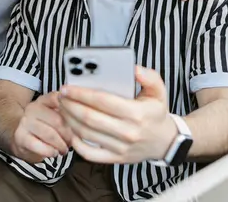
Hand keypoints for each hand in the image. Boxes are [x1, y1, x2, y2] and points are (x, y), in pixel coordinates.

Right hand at [11, 92, 72, 162]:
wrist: (22, 139)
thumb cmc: (45, 128)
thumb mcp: (55, 117)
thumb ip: (67, 115)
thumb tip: (83, 123)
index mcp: (44, 100)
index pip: (57, 99)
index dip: (70, 109)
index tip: (78, 120)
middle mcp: (33, 108)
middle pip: (57, 120)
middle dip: (68, 134)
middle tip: (72, 142)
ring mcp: (25, 122)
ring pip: (49, 134)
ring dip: (61, 145)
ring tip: (64, 150)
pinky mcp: (20, 137)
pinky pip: (40, 146)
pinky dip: (50, 152)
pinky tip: (54, 153)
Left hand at [59, 66, 176, 163]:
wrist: (166, 142)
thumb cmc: (156, 112)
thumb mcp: (159, 91)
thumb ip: (149, 76)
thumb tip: (133, 68)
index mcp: (137, 113)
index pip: (102, 101)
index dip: (81, 93)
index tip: (67, 87)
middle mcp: (128, 131)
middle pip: (89, 117)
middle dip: (70, 105)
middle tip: (61, 96)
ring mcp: (121, 147)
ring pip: (86, 133)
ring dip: (69, 119)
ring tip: (63, 107)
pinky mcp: (116, 158)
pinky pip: (90, 153)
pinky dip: (76, 143)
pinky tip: (71, 129)